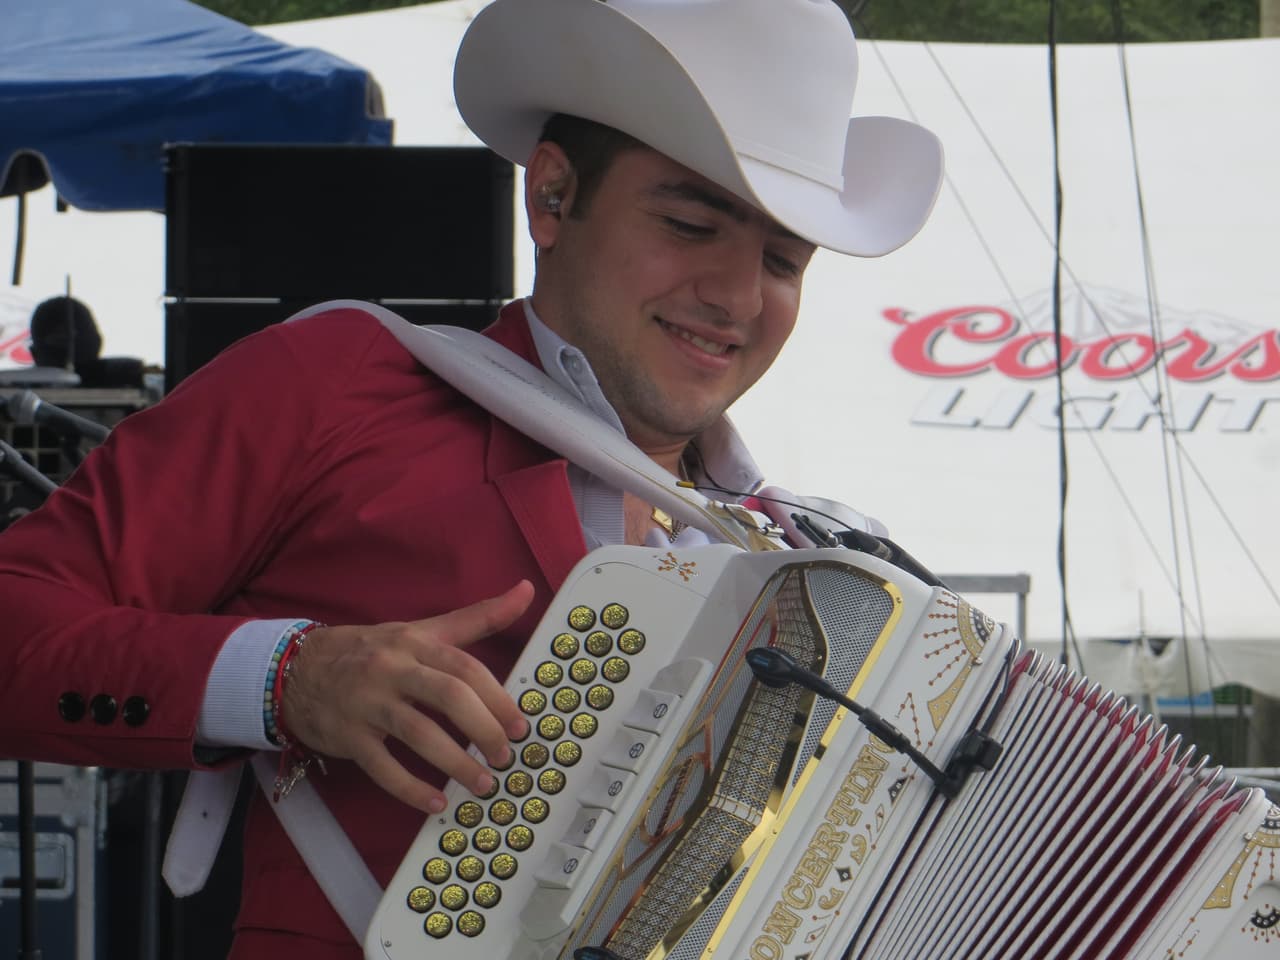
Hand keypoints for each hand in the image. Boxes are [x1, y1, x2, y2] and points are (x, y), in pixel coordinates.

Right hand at [279, 580, 534, 812]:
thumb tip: (526, 591)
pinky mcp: (348, 736)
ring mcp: (368, 703)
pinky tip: (436, 802)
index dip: (497, 697)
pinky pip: (382, 767)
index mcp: (416, 642)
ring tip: (483, 783)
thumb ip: (477, 617)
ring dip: (455, 762)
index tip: (520, 724)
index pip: (464, 667)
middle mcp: (392, 669)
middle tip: (506, 755)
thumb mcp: (421, 630)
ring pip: (418, 733)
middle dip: (483, 729)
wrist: (297, 669)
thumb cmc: (371, 651)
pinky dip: (411, 788)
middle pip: (447, 696)